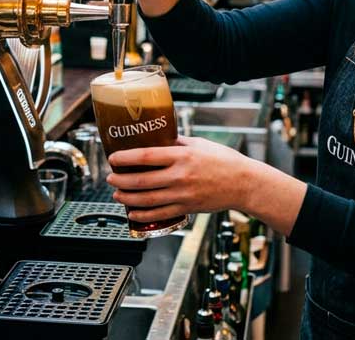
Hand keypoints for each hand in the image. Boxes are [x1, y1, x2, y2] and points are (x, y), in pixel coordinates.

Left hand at [106, 136, 259, 223]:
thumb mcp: (199, 143)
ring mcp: (183, 195)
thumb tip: (157, 138)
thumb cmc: (223, 160)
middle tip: (111, 178)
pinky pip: (160, 214)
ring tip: (117, 194)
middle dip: (121, 180)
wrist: (244, 183)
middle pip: (142, 181)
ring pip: (147, 200)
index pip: (146, 156)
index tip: (113, 158)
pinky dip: (143, 215)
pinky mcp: (187, 208)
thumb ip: (176, 142)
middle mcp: (180, 176)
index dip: (125, 158)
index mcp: (182, 156)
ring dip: (127, 198)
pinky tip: (133, 212)